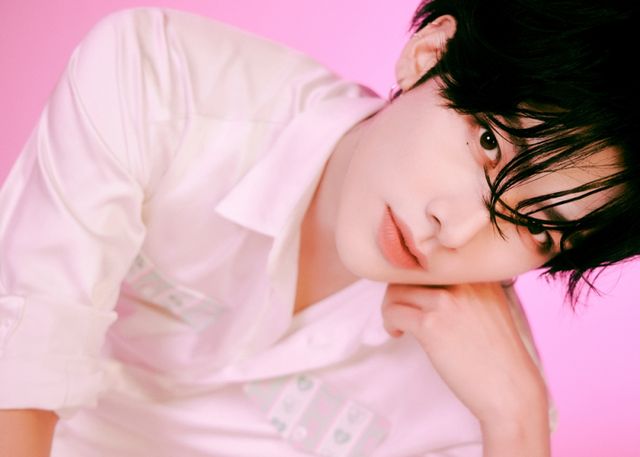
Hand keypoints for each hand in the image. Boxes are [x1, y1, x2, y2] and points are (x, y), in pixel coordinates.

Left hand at [381, 282, 548, 427]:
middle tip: (402, 310)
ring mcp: (446, 301)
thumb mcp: (491, 307)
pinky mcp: (431, 324)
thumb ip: (466, 290)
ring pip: (396, 290)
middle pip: (411, 272)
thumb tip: (426, 285)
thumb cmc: (498, 355)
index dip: (417, 278)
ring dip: (391, 307)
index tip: (415, 296)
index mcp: (478, 274)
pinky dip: (389, 322)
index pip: (432, 261)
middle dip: (400, 291)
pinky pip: (393, 312)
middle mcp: (463, 281)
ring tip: (399, 324)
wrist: (510, 389)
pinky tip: (399, 334)